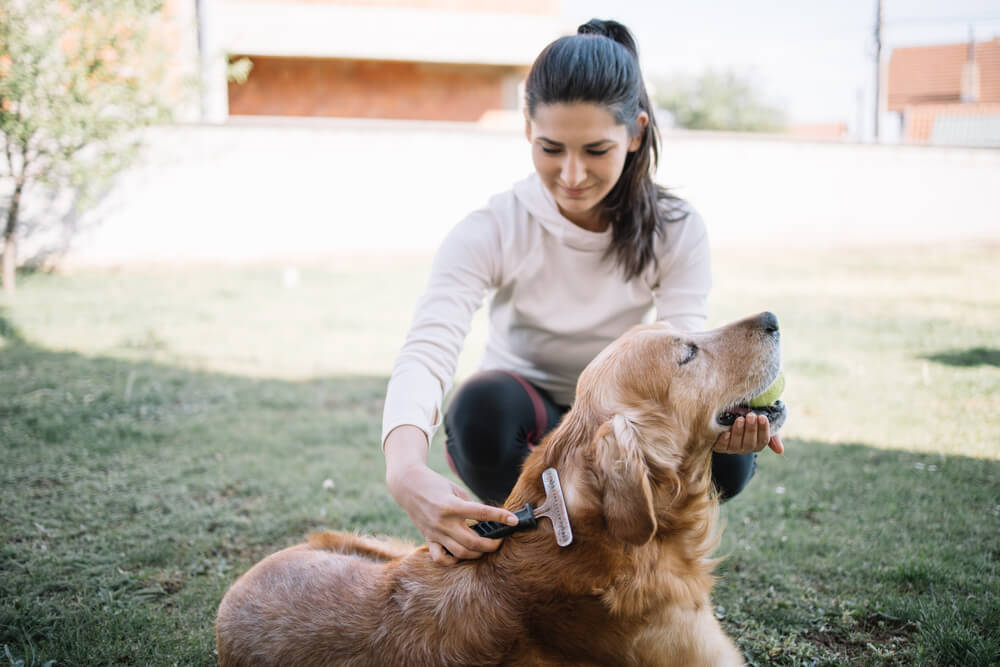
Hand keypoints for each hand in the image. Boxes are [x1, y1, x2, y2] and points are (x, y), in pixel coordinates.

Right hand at [384, 426, 518, 565]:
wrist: (407, 485)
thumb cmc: (435, 484)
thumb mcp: (455, 490)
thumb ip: (470, 506)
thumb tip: (487, 521)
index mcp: (452, 505)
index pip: (481, 513)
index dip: (500, 517)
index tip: (514, 520)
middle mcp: (443, 521)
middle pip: (473, 541)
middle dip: (491, 544)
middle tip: (499, 541)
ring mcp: (435, 532)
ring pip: (460, 552)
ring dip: (476, 554)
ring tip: (484, 548)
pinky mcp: (428, 538)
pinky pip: (440, 558)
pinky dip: (452, 560)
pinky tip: (461, 554)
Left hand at [713, 413, 783, 454]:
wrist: (730, 414)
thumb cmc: (749, 419)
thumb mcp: (762, 424)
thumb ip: (773, 436)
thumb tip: (780, 451)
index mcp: (757, 444)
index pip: (763, 440)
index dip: (764, 430)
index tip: (763, 417)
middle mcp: (745, 449)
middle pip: (750, 443)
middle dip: (751, 429)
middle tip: (751, 416)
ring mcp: (732, 448)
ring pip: (736, 445)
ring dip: (738, 432)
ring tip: (740, 419)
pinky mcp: (719, 447)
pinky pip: (721, 447)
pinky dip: (723, 440)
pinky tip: (725, 432)